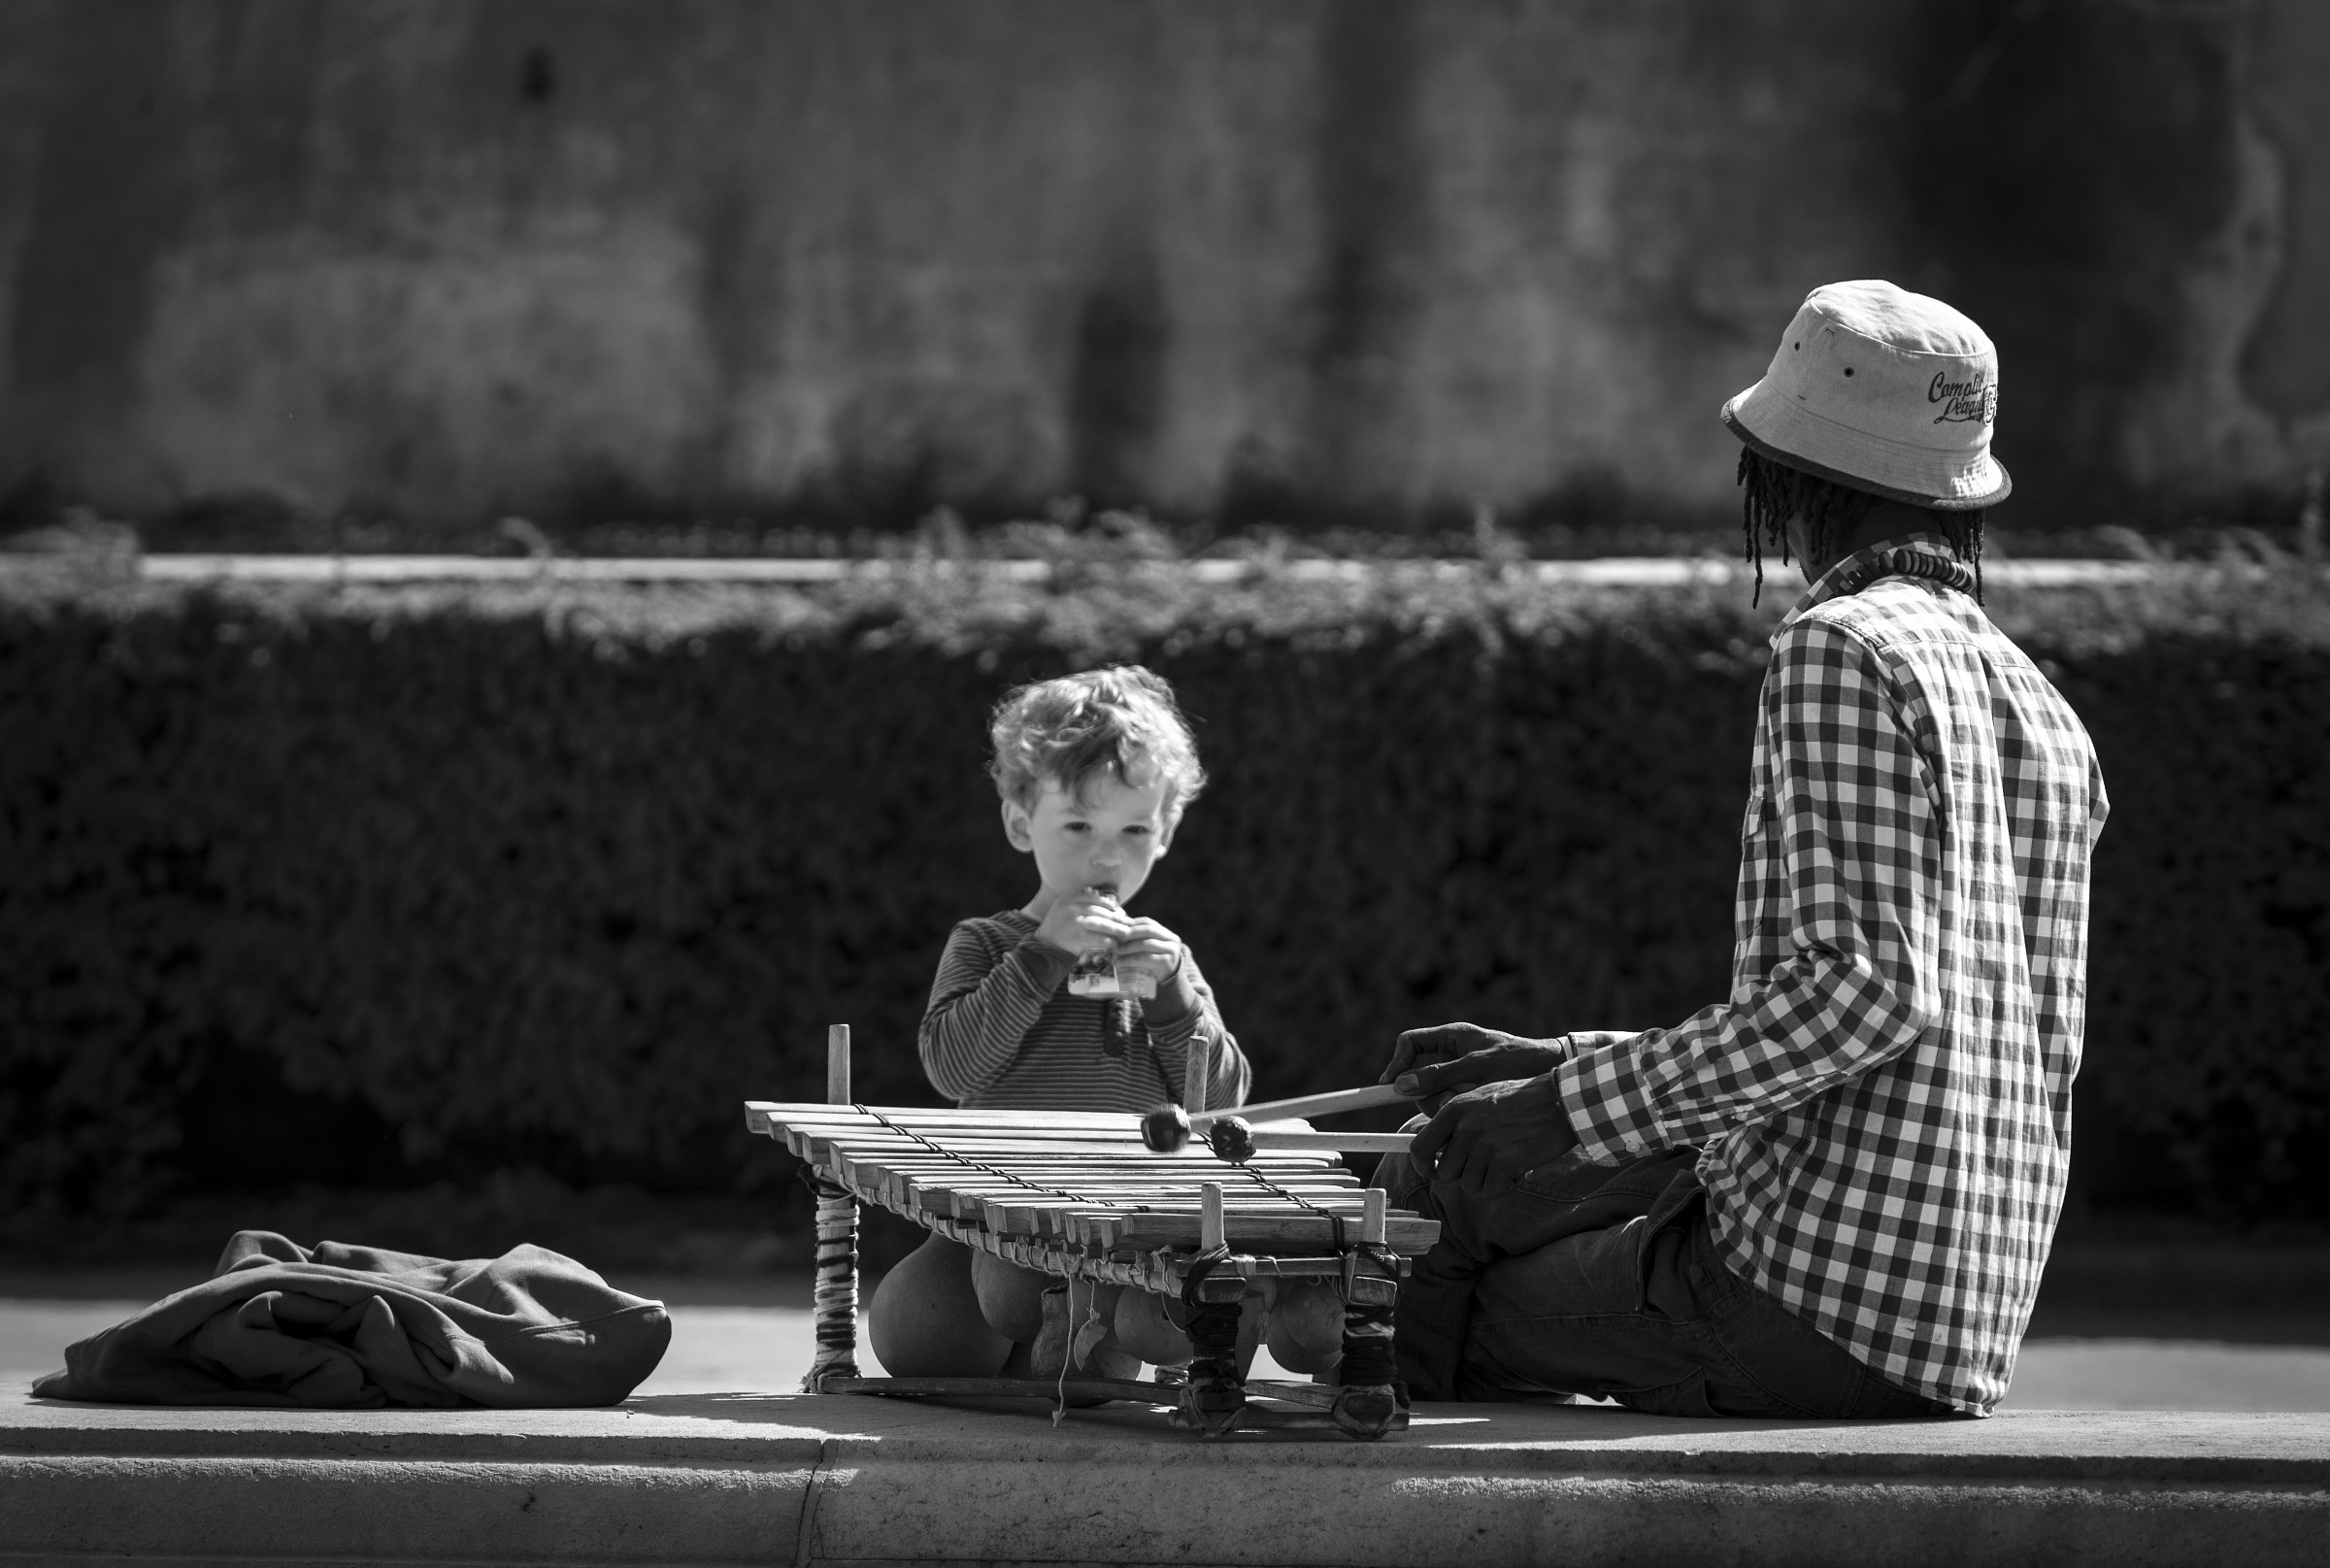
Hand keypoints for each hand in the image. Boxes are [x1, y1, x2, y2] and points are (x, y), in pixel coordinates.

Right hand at [1034, 889, 1127, 955]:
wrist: (1041, 948)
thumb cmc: (1054, 932)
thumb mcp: (1061, 911)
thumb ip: (1077, 906)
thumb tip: (1102, 904)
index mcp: (1066, 900)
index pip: (1092, 897)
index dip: (1107, 903)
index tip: (1117, 908)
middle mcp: (1070, 908)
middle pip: (1099, 910)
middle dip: (1116, 917)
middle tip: (1128, 922)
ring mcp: (1073, 922)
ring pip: (1101, 923)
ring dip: (1115, 928)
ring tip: (1125, 933)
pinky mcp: (1076, 937)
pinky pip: (1096, 937)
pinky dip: (1107, 940)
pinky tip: (1114, 943)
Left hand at [1109, 916, 1184, 985]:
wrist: (1169, 983)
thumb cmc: (1155, 965)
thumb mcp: (1151, 951)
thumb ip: (1140, 941)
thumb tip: (1117, 933)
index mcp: (1166, 933)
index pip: (1147, 922)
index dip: (1132, 924)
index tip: (1118, 929)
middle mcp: (1172, 940)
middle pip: (1148, 930)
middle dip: (1129, 934)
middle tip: (1115, 940)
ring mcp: (1171, 951)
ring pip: (1146, 944)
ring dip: (1128, 947)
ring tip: (1116, 952)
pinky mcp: (1166, 963)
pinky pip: (1145, 958)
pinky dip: (1130, 959)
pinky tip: (1121, 962)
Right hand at [1382, 1022, 1570, 1111]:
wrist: (1553, 1073)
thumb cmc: (1521, 1061)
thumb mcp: (1479, 1066)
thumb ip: (1440, 1075)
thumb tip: (1401, 1085)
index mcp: (1452, 1037)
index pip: (1410, 1043)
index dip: (1397, 1062)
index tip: (1391, 1086)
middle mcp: (1452, 1055)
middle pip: (1419, 1076)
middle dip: (1430, 1093)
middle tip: (1449, 1101)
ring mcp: (1460, 1075)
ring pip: (1434, 1094)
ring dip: (1447, 1103)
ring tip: (1473, 1102)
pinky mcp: (1469, 1093)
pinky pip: (1451, 1105)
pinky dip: (1459, 1110)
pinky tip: (1477, 1111)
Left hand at [1408, 1075, 1579, 1197]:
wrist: (1561, 1101)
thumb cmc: (1523, 1101)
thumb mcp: (1481, 1098)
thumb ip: (1456, 1121)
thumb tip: (1435, 1151)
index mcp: (1455, 1109)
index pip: (1420, 1147)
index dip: (1422, 1166)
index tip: (1432, 1172)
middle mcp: (1466, 1127)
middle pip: (1446, 1173)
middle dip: (1464, 1173)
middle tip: (1487, 1162)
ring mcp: (1485, 1145)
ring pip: (1469, 1185)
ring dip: (1487, 1180)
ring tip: (1507, 1160)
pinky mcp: (1506, 1162)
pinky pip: (1491, 1191)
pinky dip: (1504, 1186)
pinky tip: (1518, 1168)